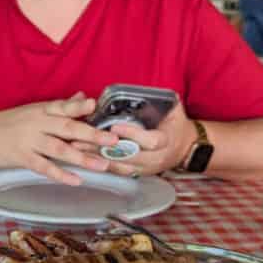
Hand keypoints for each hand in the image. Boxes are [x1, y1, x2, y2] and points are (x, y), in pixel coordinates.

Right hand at [0, 92, 119, 184]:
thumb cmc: (7, 123)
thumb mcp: (33, 110)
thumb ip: (60, 106)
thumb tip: (83, 97)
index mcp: (41, 110)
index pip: (64, 107)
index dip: (81, 107)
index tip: (97, 106)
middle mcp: (37, 123)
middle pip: (67, 128)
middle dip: (92, 134)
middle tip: (112, 140)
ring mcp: (29, 140)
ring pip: (59, 149)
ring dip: (82, 157)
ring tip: (101, 165)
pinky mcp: (21, 157)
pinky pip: (44, 167)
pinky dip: (61, 174)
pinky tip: (76, 180)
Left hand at [73, 103, 196, 177]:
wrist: (185, 148)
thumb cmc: (176, 125)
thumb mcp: (173, 109)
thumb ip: (159, 100)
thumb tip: (141, 89)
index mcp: (166, 141)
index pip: (149, 141)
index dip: (132, 134)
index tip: (114, 126)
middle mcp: (155, 158)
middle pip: (127, 156)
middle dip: (103, 147)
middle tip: (81, 138)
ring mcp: (145, 168)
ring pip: (118, 165)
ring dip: (96, 157)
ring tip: (76, 147)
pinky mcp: (137, 173)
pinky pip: (116, 171)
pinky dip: (99, 164)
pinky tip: (84, 158)